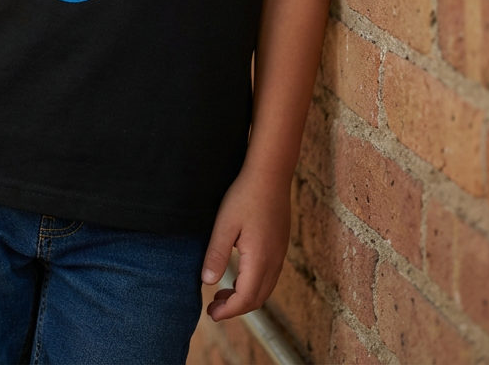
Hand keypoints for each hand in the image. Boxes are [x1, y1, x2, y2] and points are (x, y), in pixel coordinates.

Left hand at [200, 168, 290, 319]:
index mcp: (260, 260)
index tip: (211, 314)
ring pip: (265, 289)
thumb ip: (216, 255)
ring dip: (244, 297)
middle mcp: (274, 262)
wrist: (270, 174)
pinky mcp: (280, 246)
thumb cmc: (245, 196)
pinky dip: (253, 285)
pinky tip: (238, 275)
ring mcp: (280, 254)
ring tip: (221, 294)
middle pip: (257, 299)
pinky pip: (269, 276)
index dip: (228, 311)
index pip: (246, 299)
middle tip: (213, 308)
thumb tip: (207, 283)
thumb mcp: (224, 224)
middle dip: (235, 308)